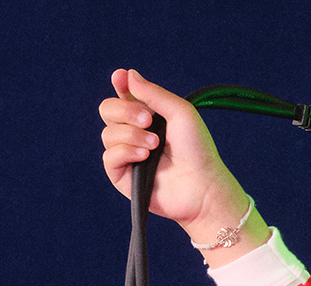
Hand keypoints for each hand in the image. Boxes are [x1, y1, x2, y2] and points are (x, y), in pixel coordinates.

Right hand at [100, 69, 266, 251]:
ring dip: (132, 135)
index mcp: (147, 115)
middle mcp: (134, 133)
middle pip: (107, 110)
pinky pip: (109, 157)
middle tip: (149, 121)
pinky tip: (144, 156)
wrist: (203, 186)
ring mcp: (127, 155)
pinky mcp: (122, 177)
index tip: (120, 78)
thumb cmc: (197, 151)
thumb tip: (127, 74)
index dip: (119, 84)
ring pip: (108, 133)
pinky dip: (125, 152)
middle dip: (125, 111)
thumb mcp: (180, 113)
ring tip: (155, 145)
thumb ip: (153, 93)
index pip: (123, 94)